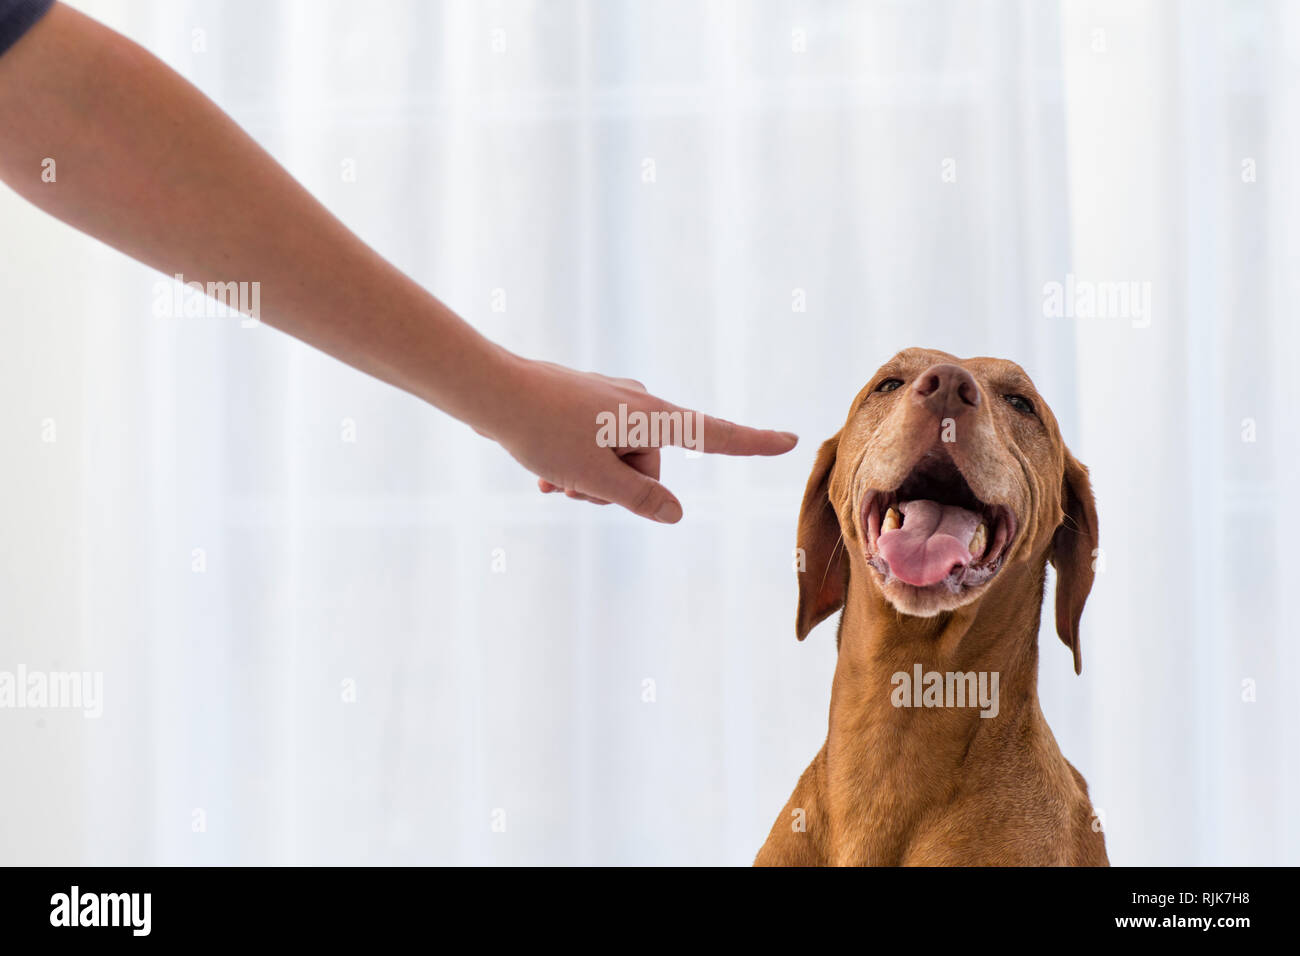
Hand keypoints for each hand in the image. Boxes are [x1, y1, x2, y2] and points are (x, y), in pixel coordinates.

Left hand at [487, 355, 797, 522]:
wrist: (488, 390)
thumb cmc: (544, 432)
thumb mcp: (597, 478)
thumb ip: (641, 500)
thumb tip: (675, 513)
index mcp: (651, 417)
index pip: (714, 436)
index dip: (752, 444)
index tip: (790, 440)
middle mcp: (639, 402)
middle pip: (647, 466)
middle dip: (613, 487)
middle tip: (571, 487)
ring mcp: (611, 400)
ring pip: (616, 459)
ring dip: (588, 479)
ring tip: (551, 480)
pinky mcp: (586, 401)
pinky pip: (595, 444)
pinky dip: (575, 463)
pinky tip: (542, 475)